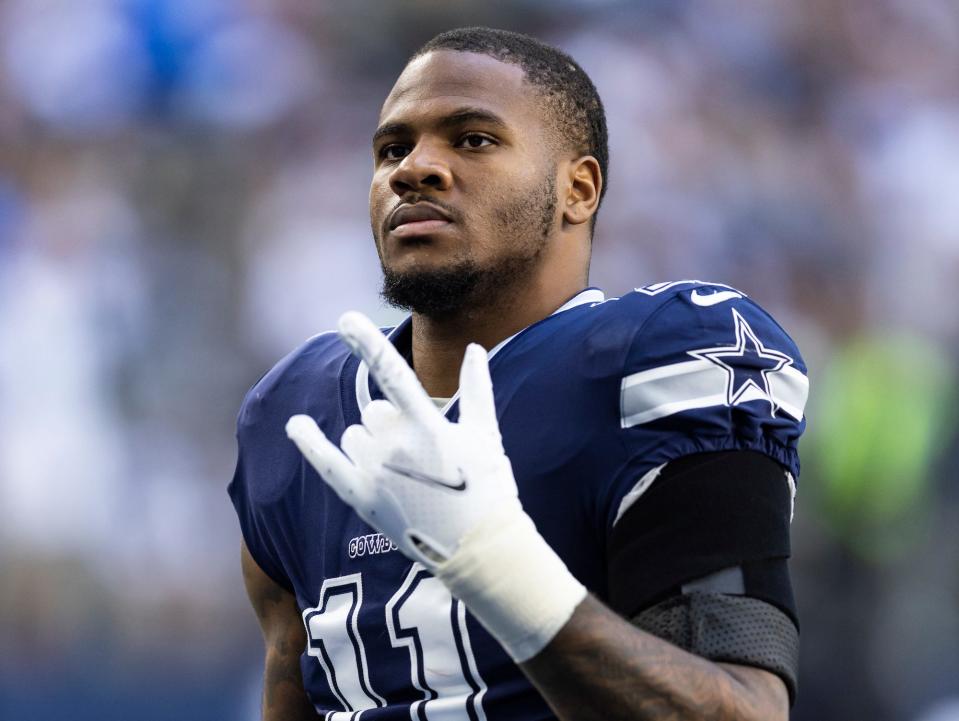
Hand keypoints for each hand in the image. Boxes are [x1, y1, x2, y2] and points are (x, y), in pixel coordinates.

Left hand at [285, 311, 519, 569]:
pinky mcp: (364, 500)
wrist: (480, 550)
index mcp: (428, 427)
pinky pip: (328, 464)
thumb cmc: (489, 490)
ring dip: (373, 444)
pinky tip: (296, 424)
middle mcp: (395, 448)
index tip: (345, 319)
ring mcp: (376, 475)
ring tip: (407, 474)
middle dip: (393, 424)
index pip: (391, 373)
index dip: (367, 343)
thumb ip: (477, 389)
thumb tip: (474, 349)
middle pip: (375, 413)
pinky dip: (310, 444)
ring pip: (356, 435)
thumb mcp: (486, 436)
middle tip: (424, 457)